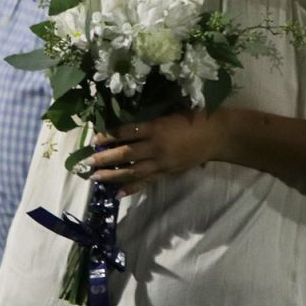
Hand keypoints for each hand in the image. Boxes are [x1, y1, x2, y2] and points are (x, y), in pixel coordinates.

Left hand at [89, 111, 225, 195]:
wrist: (217, 135)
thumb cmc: (195, 117)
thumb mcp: (170, 113)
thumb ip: (150, 122)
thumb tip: (127, 128)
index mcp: (156, 127)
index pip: (126, 132)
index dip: (109, 135)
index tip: (94, 138)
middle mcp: (156, 146)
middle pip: (125, 153)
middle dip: (105, 158)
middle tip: (87, 161)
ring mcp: (162, 162)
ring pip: (132, 170)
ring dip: (112, 175)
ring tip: (96, 177)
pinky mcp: (168, 172)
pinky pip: (146, 181)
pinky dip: (131, 187)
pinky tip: (118, 193)